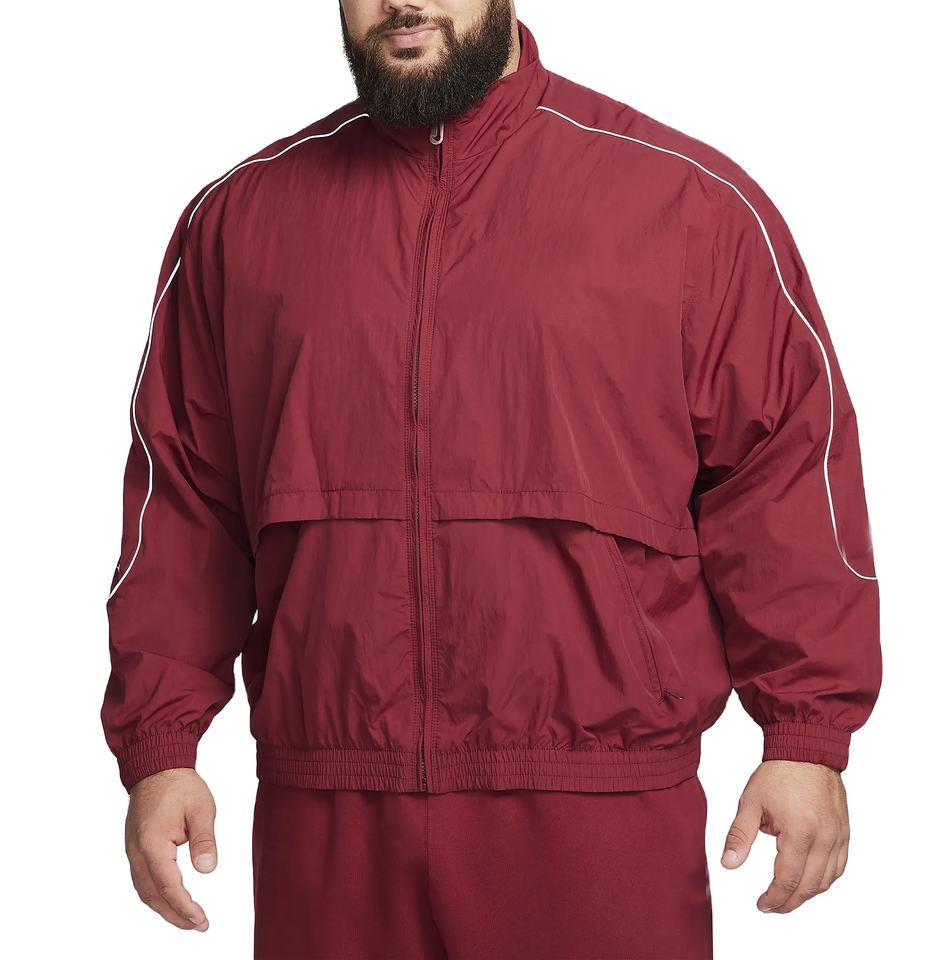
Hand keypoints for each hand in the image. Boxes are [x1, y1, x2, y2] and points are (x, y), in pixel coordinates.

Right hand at [125, 768, 217, 930]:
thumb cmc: (180, 785)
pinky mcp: (135, 849)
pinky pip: (142, 880)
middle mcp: (137, 852)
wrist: (156, 766)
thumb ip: (204, 839)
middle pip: (153, 896)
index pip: (168, 886)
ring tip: (188, 919)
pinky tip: (171, 900)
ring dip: (165, 909)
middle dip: (175, 915)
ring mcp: (132, 851)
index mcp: (152, 842)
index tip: (202, 920)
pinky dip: (156, 896)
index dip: (185, 907)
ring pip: (145, 891)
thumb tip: (208, 870)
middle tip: (199, 925)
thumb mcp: (201, 808)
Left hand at [720, 759, 849, 913]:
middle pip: (809, 886)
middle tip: (771, 906)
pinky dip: (824, 879)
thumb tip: (728, 864)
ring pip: (827, 880)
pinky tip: (809, 881)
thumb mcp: (751, 803)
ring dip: (807, 894)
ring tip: (787, 897)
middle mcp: (824, 838)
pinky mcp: (844, 832)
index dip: (774, 897)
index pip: (788, 879)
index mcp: (800, 832)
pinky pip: (838, 866)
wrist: (806, 749)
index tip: (761, 904)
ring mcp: (838, 836)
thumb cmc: (778, 773)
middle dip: (789, 901)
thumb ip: (739, 836)